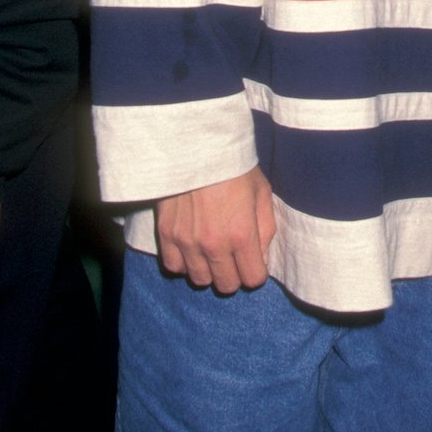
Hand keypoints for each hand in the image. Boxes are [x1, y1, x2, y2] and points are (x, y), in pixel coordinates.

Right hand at [155, 166, 275, 293]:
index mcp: (242, 234)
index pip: (253, 279)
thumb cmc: (235, 167)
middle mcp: (214, 244)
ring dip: (208, 269)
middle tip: (233, 256)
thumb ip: (265, 229)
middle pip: (226, 285)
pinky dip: (184, 262)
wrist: (197, 146)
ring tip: (211, 250)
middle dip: (234, 274)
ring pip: (200, 279)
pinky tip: (191, 247)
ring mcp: (187, 242)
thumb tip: (261, 256)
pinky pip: (174, 267)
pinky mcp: (166, 235)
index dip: (256, 272)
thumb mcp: (262, 193)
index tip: (253, 260)